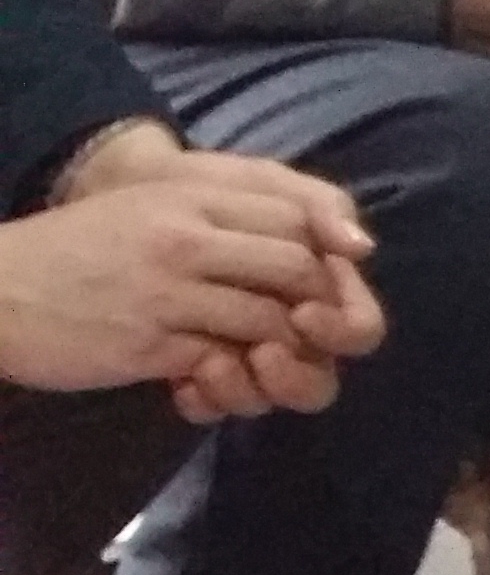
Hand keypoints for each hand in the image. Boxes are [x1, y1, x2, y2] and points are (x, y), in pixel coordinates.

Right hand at [0, 171, 385, 409]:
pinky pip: (220, 363)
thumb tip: (305, 238)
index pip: (298, 217)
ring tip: (270, 358)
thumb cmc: (80, 247)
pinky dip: (234, 376)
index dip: (324, 252)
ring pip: (268, 321)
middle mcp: (188, 239)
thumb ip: (224, 212)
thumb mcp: (154, 206)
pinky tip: (217, 377)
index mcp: (194, 197)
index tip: (319, 280)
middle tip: (311, 327)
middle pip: (297, 270)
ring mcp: (168, 293)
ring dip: (282, 348)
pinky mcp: (146, 345)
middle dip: (319, 304)